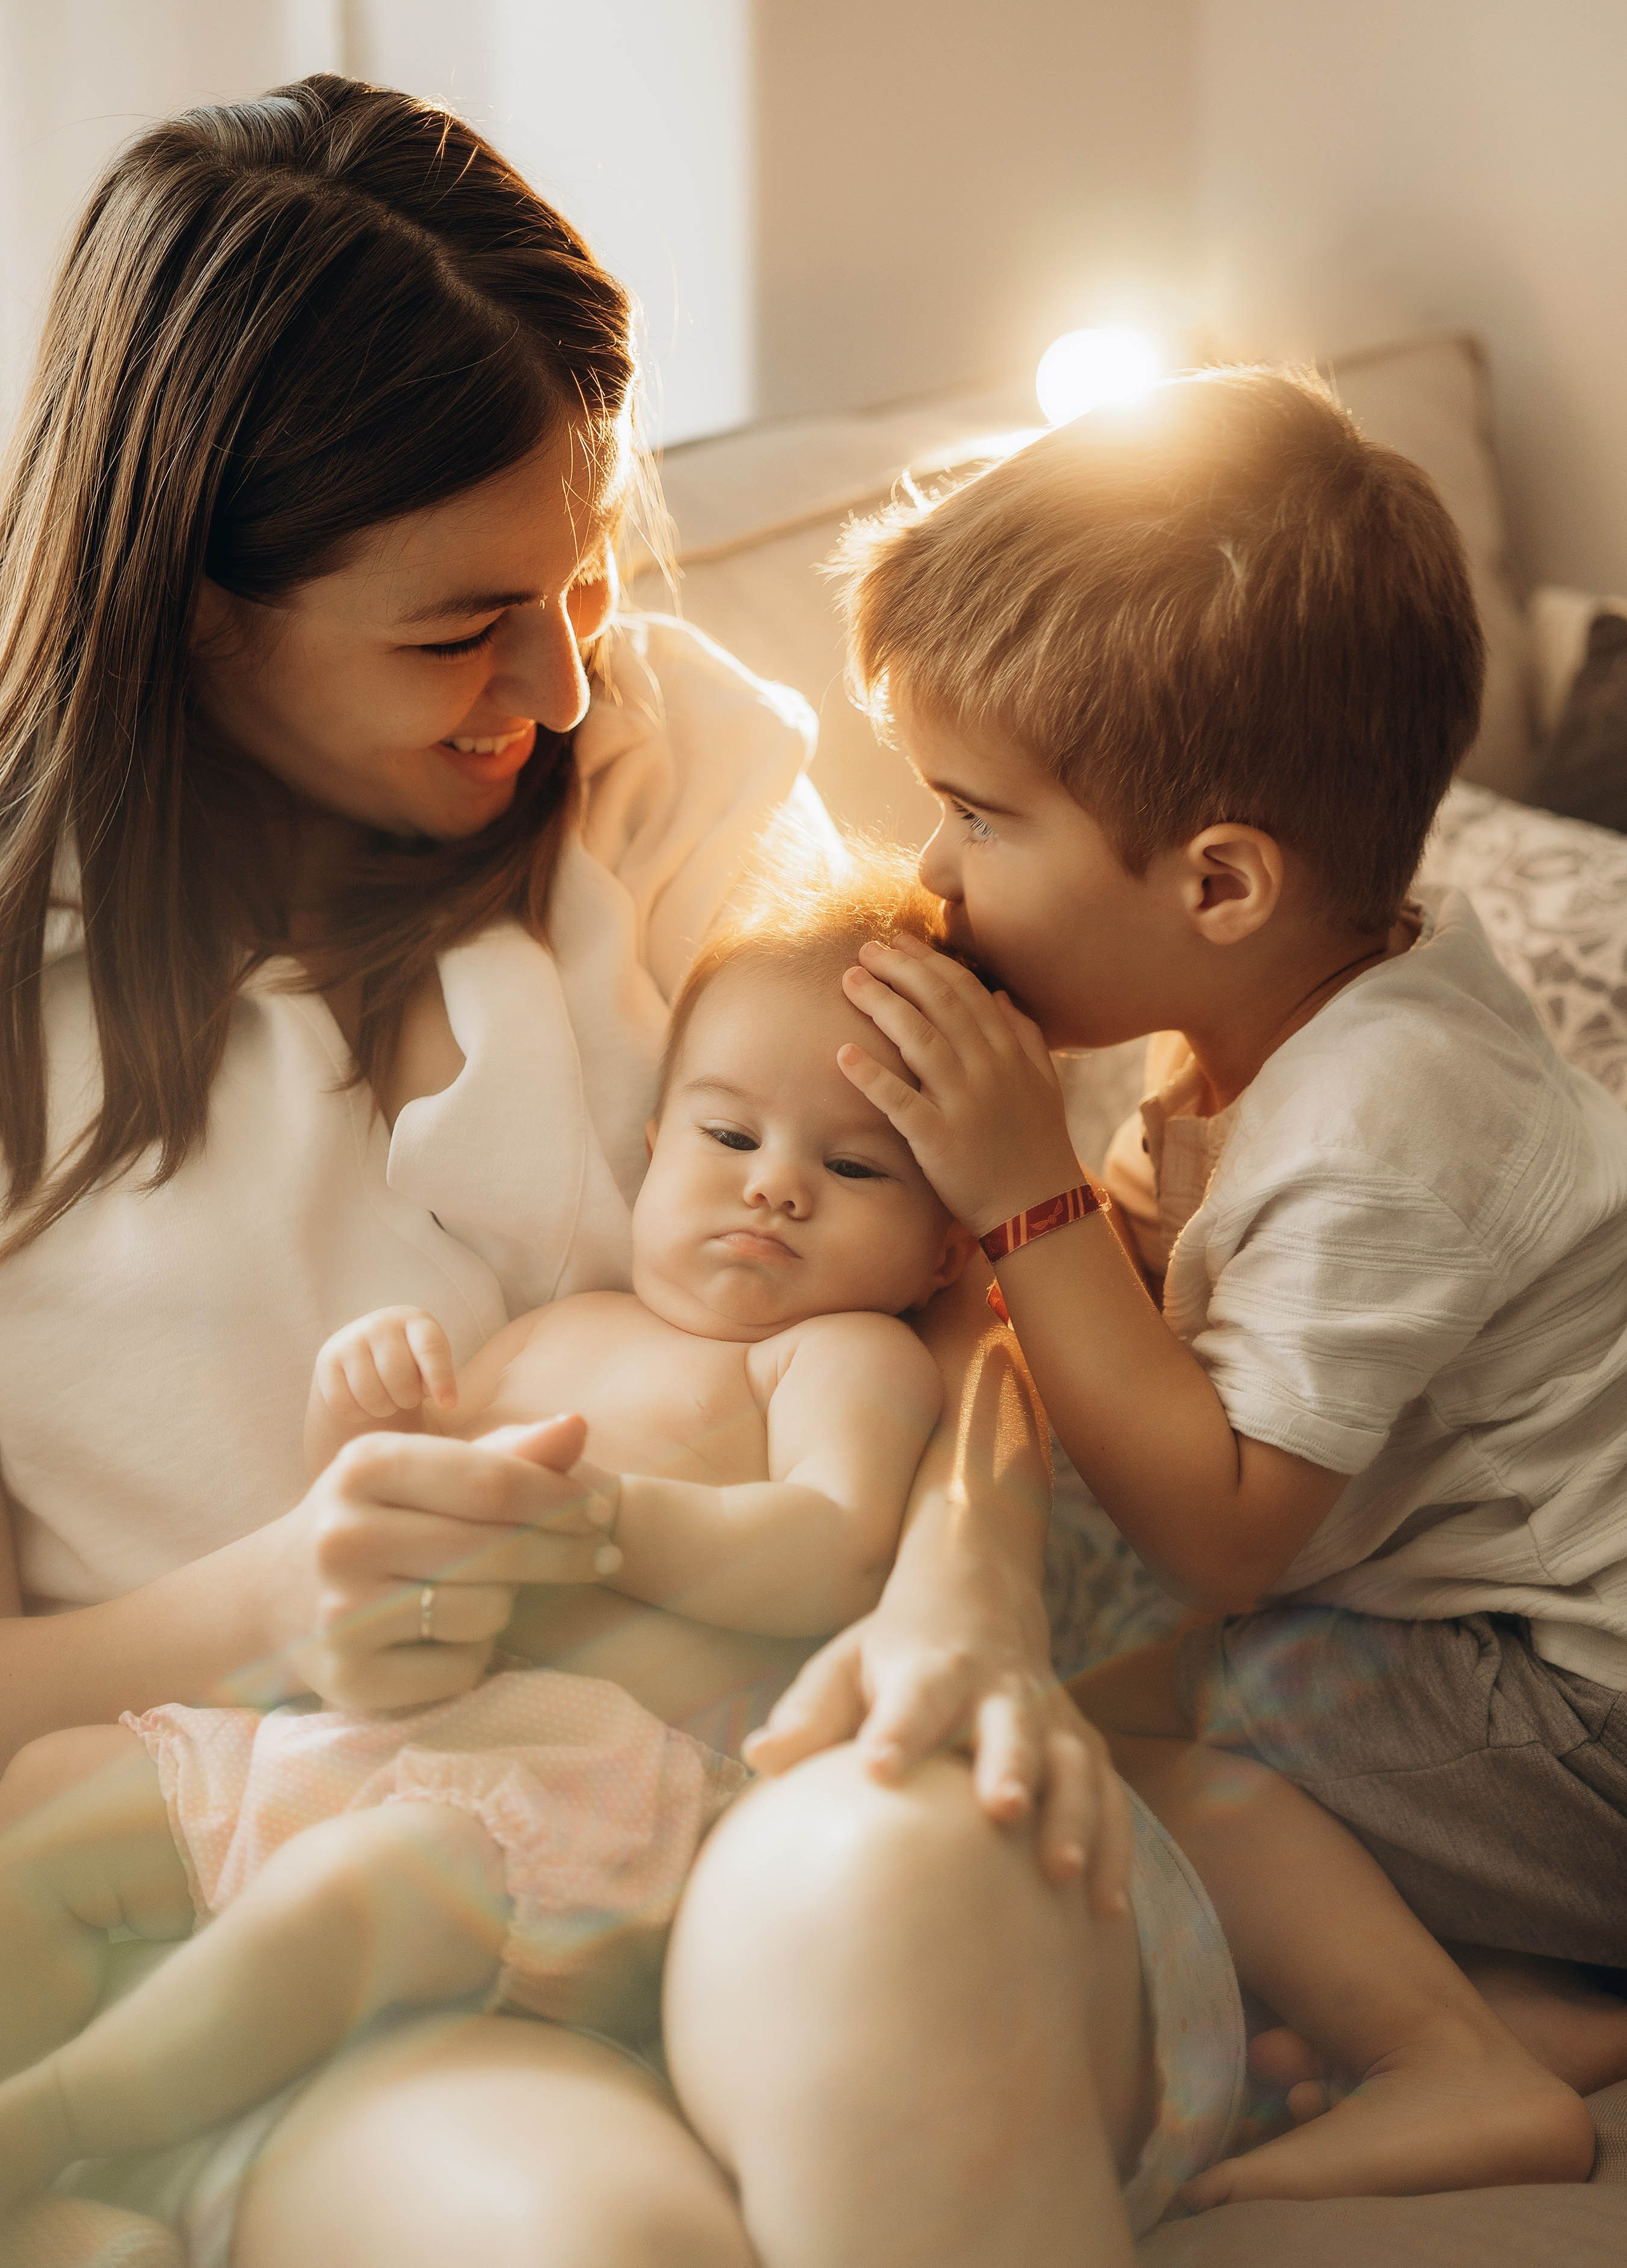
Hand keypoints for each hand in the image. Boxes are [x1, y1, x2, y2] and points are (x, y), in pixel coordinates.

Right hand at [268, 1417, 623, 1713]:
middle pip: (495, 1548)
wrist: (276, 1597)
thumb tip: (577, 1426)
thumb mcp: (422, 1470)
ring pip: (484, 1612)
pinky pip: (459, 1668)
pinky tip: (456, 1637)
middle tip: (607, 1555)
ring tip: (493, 1592)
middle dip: (567, 1553)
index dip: (561, 1498)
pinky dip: (475, 1654)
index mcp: (365, 1465)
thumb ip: (504, 1453)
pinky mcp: (350, 1677)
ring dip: (508, 1604)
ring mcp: (341, 1610)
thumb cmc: (376, 1518)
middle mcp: (344, 1534)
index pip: (492, 1481)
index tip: (604, 1510)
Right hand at [313, 1305, 458, 1425]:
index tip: (448, 1405)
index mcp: (415, 1320)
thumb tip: (444, 1399)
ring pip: (370, 1394)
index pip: (430, 1348)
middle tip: (407, 1399)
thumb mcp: (431, 1363)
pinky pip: (343, 1403)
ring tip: (389, 1401)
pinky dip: (358, 1414)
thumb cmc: (412, 1364)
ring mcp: (349, 1340)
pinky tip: (365, 1404)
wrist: (368, 1355)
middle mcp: (380, 1324)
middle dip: (407, 1398)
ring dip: (383, 1409)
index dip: (441, 1379)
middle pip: (398, 1377)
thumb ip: (439, 1377)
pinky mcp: (326, 1360)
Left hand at [745, 1555, 1132, 1909]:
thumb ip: (809, 1713)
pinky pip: (1108, 1794)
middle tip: (1002, 1810)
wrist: (979, 1597)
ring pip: (1071, 1762)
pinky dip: (1114, 1846)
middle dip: (1008, 1765)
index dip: (898, 1729)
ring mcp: (1048, 1716)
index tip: (877, 1767)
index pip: (913, 1698)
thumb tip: (760, 1758)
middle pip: (1008, 1724)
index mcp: (931, 1668)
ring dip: (1073, 1814)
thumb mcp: (845, 1664)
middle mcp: (998, 1689)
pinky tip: (1105, 1909)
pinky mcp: (1080, 1743)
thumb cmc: (894, 1652)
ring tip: (1064, 1873)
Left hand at [838, 936, 1082, 1236]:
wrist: (1040, 1209)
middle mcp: (986, 1069)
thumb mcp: (1043, 1084)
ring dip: (881, 1004)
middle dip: (899, 970)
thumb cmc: (1037, 1146)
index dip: (928, 962)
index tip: (899, 942)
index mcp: (1009, 1052)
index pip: (965, 991)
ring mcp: (963, 1103)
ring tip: (849, 981)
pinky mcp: (938, 1139)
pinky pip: (899, 1101)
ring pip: (918, 1039)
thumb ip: (1024, 1036)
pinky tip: (843, 1054)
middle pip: (937, 1003)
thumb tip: (999, 996)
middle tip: (865, 950)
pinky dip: (871, 1076)